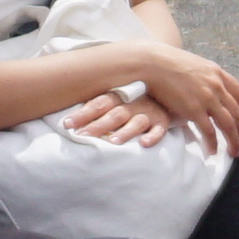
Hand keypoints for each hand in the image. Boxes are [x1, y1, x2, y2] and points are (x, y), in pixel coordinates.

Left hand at [59, 89, 187, 144]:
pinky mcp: (164, 122)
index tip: (67, 124)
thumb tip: (69, 119)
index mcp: (120, 98)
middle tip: (82, 136)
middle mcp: (133, 104)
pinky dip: (153, 136)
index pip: (99, 104)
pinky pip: (159, 130)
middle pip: (114, 114)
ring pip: (136, 122)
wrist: (170, 95)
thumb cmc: (136, 103)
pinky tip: (144, 144)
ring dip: (124, 132)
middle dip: (98, 125)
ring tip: (112, 142)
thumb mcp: (119, 101)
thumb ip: (100, 108)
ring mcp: (150, 113)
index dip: (83, 113)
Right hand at [127, 40, 238, 147]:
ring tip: (234, 153)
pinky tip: (212, 152)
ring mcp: (207, 98)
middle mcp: (216, 85)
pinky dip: (212, 143)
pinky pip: (209, 131)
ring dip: (234, 141)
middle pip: (236, 113)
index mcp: (217, 73)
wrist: (152, 62)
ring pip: (228, 124)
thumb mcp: (192, 65)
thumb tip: (201, 86)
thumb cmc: (165, 63)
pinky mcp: (194, 109)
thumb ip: (202, 77)